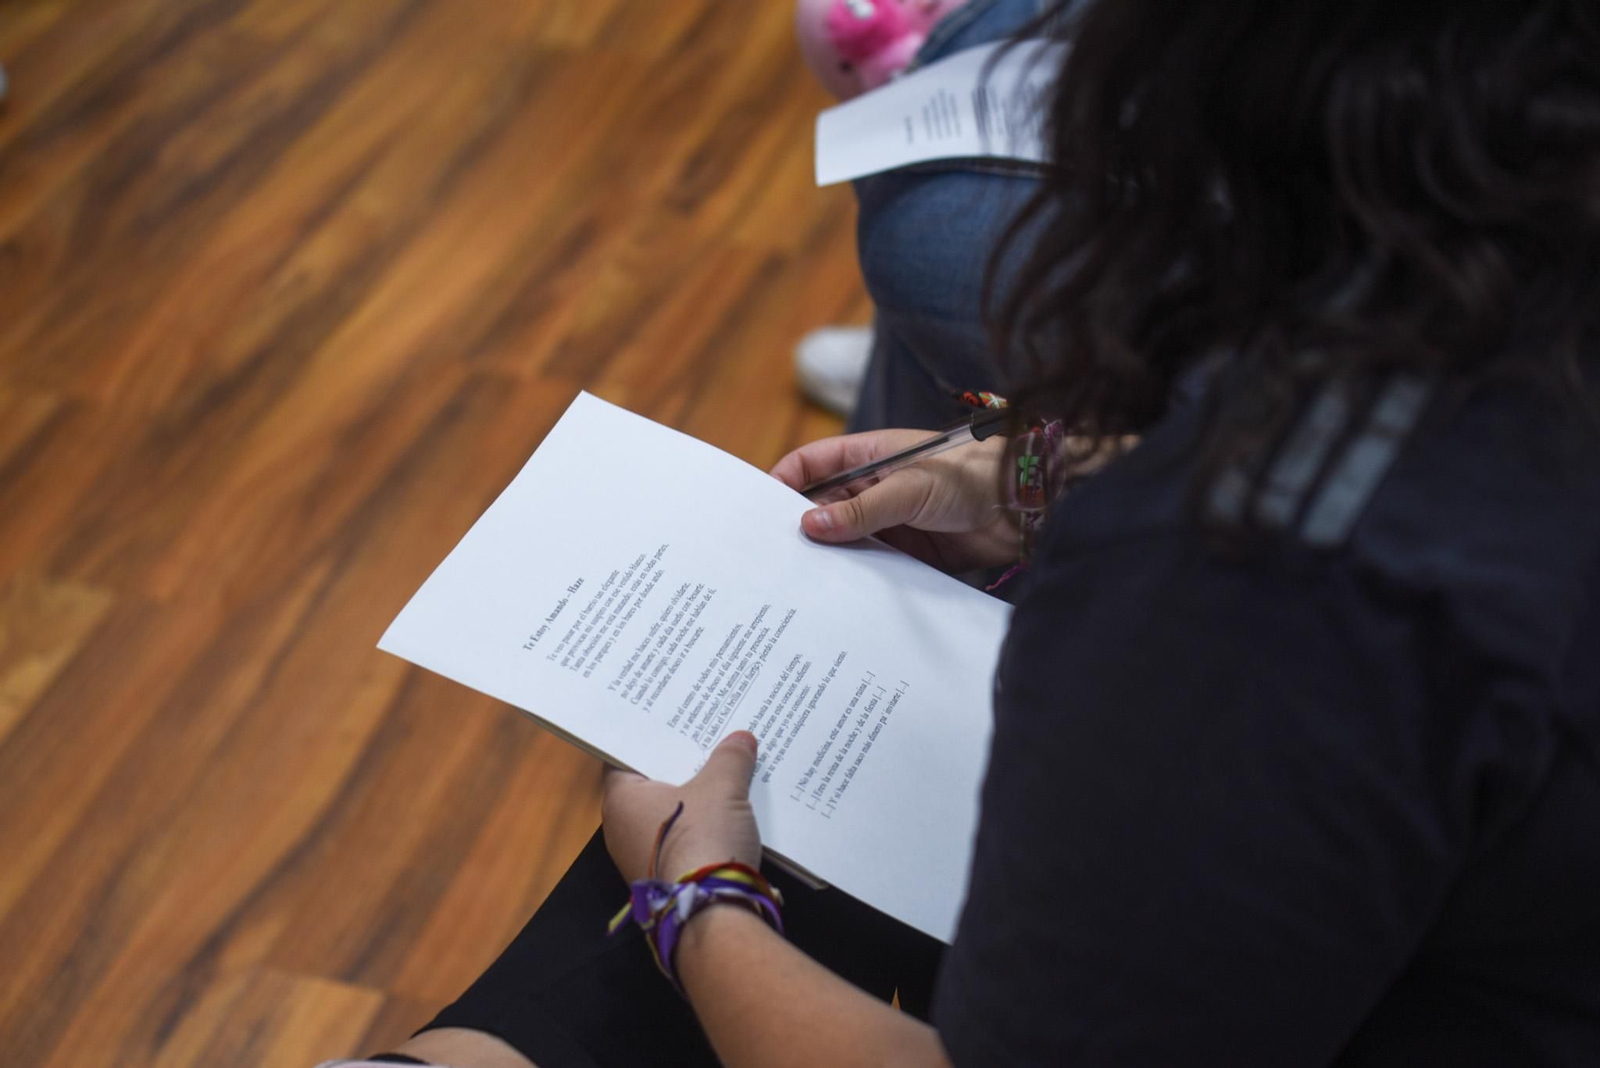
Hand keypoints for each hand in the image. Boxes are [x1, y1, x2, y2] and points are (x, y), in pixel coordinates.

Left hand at [602, 732, 762, 883]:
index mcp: (620, 800)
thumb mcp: (722, 788)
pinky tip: (725, 815)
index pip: (625, 758)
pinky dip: (697, 828)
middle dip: (678, 769)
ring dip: (691, 801)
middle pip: (649, 787)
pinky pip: (679, 841)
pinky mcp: (663, 880)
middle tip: (704, 742)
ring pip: (667, 817)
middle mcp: (619, 830)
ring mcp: (639, 859)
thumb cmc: (703, 837)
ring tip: (722, 773)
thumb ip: (730, 758)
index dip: (649, 740)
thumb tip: (741, 738)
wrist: (712, 912)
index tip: (671, 725)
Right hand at [770, 429, 1016, 573]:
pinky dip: (857, 579)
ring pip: (846, 541)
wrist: (1026, 507)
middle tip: (775, 556)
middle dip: (801, 528)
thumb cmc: (970, 476)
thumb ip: (860, 510)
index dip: (784, 482)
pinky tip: (840, 595)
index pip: (813, 464)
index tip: (761, 511)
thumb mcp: (909, 489)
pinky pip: (872, 567)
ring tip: (800, 582)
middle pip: (823, 507)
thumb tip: (809, 526)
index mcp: (869, 457)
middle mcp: (874, 488)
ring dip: (829, 558)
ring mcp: (890, 521)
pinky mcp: (908, 554)